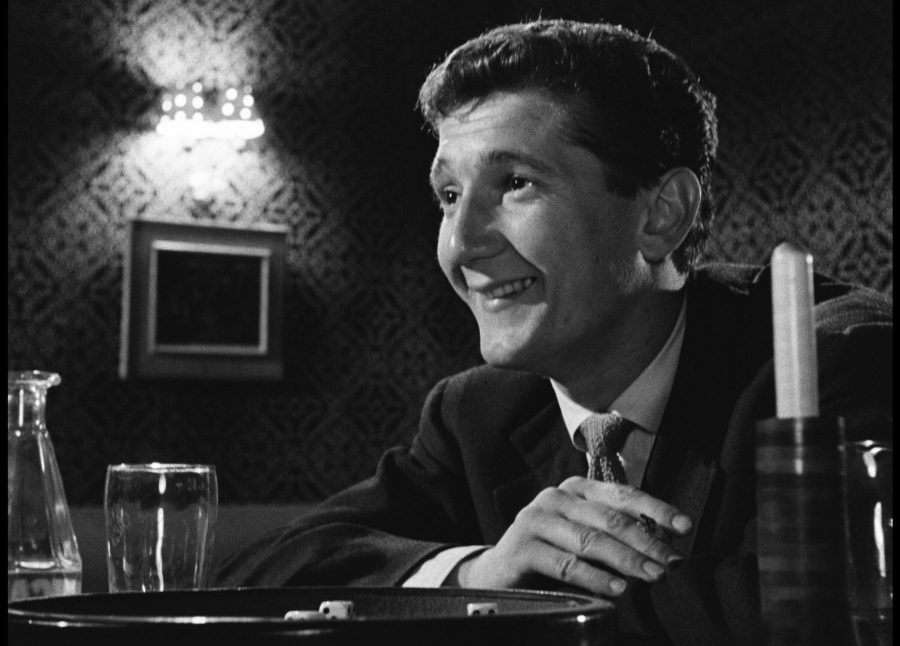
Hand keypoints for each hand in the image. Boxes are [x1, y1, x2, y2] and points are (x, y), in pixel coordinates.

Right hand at [456, 476, 691, 597]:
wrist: (499, 574)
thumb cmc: (551, 553)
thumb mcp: (584, 537)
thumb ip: (615, 535)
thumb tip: (665, 546)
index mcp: (577, 489)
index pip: (623, 494)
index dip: (656, 509)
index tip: (685, 527)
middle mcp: (557, 497)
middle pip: (611, 518)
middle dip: (647, 542)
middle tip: (672, 563)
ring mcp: (537, 518)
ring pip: (591, 540)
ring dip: (627, 560)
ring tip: (653, 577)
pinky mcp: (523, 546)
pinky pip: (566, 563)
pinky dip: (595, 578)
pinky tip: (617, 591)